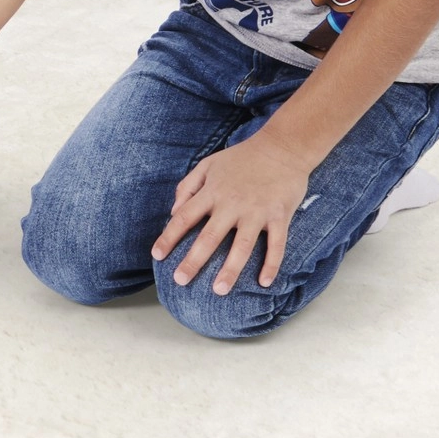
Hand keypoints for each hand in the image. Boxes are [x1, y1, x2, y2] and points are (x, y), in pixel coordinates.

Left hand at [151, 136, 312, 294]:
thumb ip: (188, 187)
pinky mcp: (279, 215)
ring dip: (230, 269)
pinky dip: (271, 264)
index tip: (157, 255)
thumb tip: (173, 212)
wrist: (282, 147)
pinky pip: (276, 244)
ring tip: (219, 290)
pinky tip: (264, 282)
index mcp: (212, 192)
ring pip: (242, 246)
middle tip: (180, 280)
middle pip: (209, 237)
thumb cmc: (241, 157)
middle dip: (193, 260)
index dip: (169, 237)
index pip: (184, 217)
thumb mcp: (208, 164)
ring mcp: (257, 212)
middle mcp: (232, 204)